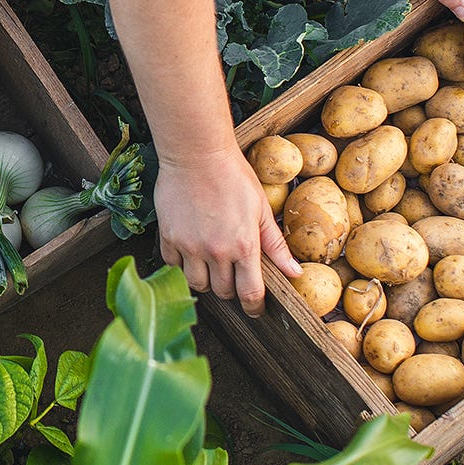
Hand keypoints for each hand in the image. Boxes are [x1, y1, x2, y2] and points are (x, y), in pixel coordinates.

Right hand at [154, 150, 300, 316]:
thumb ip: (276, 245)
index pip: (250, 293)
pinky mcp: (168, 237)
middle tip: (233, 276)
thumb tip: (295, 272)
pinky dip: (182, 263)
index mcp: (244, 246)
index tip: (255, 310)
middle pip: (222, 292)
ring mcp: (189, 246)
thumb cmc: (233, 175)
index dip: (254, 307)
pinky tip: (190, 249)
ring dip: (206, 280)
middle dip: (230, 289)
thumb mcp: (261, 209)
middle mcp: (216, 251)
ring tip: (211, 265)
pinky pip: (173, 265)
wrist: (196, 153)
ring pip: (196, 284)